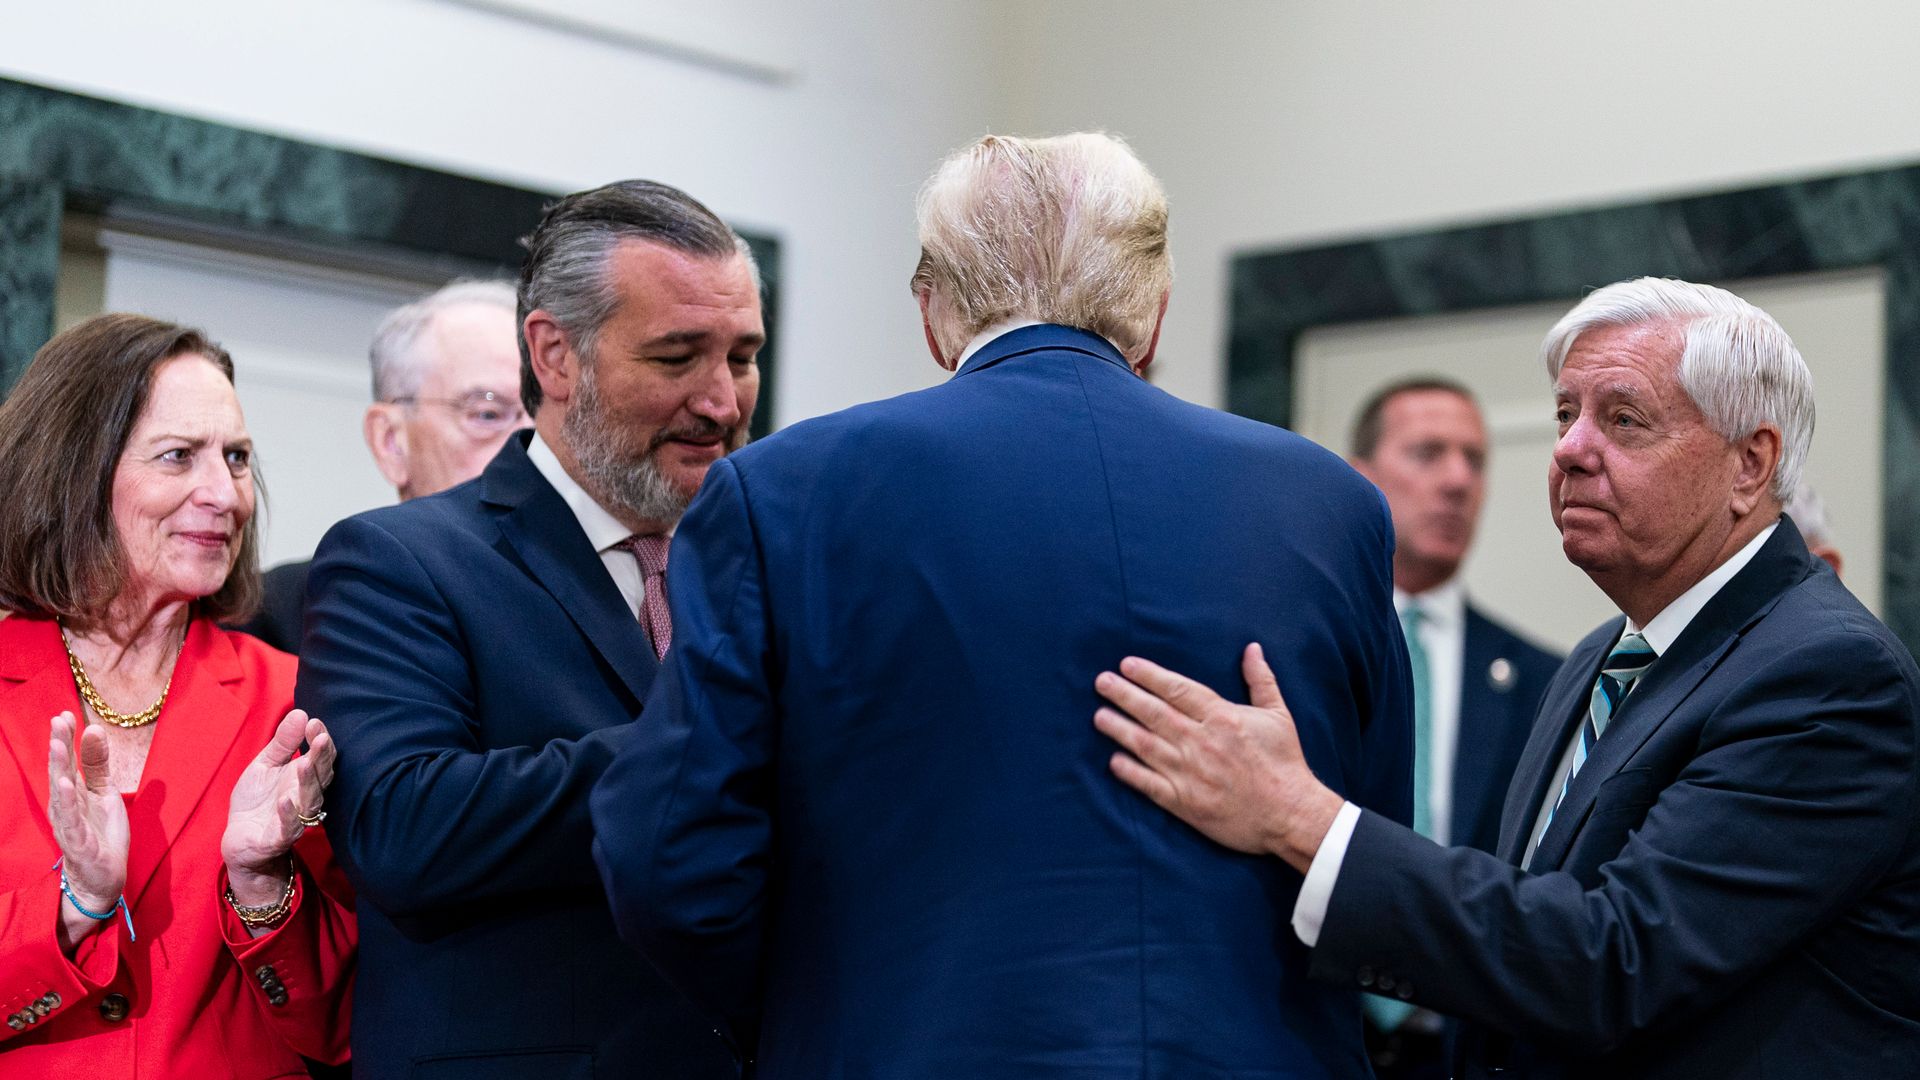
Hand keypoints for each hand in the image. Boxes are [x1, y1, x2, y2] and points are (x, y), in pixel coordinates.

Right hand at [47, 712, 129, 944]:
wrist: (101, 878)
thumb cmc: (100, 835)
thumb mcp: (104, 793)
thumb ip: (99, 764)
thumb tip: (94, 730)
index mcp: (74, 793)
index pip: (68, 760)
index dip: (67, 738)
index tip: (66, 713)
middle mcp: (66, 806)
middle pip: (60, 771)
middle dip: (59, 746)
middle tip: (58, 720)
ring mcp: (69, 824)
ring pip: (60, 793)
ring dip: (58, 768)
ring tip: (58, 744)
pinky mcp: (77, 843)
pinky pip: (70, 820)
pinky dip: (67, 803)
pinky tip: (66, 785)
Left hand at [222, 710, 334, 902]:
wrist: (241, 841)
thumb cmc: (258, 801)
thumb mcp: (265, 765)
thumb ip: (282, 743)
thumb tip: (301, 713)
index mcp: (304, 778)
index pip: (320, 758)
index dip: (320, 742)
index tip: (314, 722)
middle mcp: (304, 797)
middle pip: (320, 777)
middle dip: (321, 758)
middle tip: (320, 737)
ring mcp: (294, 819)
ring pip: (308, 801)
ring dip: (308, 783)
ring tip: (305, 764)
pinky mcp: (278, 839)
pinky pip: (287, 828)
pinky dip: (288, 815)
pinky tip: (285, 799)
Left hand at [1093, 643, 1342, 871]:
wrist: (1291, 815)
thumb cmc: (1285, 764)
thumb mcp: (1279, 716)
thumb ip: (1261, 680)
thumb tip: (1252, 648)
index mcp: (1222, 717)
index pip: (1177, 689)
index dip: (1149, 675)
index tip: (1126, 665)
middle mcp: (1201, 742)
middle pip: (1154, 713)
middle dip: (1124, 695)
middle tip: (1101, 682)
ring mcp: (1191, 773)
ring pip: (1146, 745)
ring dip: (1119, 729)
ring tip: (1099, 715)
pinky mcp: (1186, 803)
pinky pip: (1150, 784)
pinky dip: (1130, 772)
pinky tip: (1113, 761)